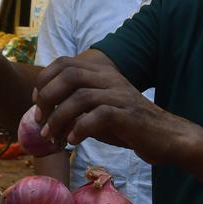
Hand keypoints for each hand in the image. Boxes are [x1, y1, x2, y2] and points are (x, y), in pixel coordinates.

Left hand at [34, 51, 184, 164]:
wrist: (165, 138)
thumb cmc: (128, 126)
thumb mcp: (98, 111)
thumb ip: (76, 108)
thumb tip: (44, 116)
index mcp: (102, 73)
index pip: (65, 63)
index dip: (45, 80)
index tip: (36, 102)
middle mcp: (110, 79)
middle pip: (69, 75)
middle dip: (47, 98)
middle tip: (40, 121)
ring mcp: (119, 95)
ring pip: (79, 97)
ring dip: (58, 119)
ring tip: (51, 137)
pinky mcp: (127, 114)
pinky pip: (97, 116)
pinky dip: (79, 129)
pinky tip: (73, 141)